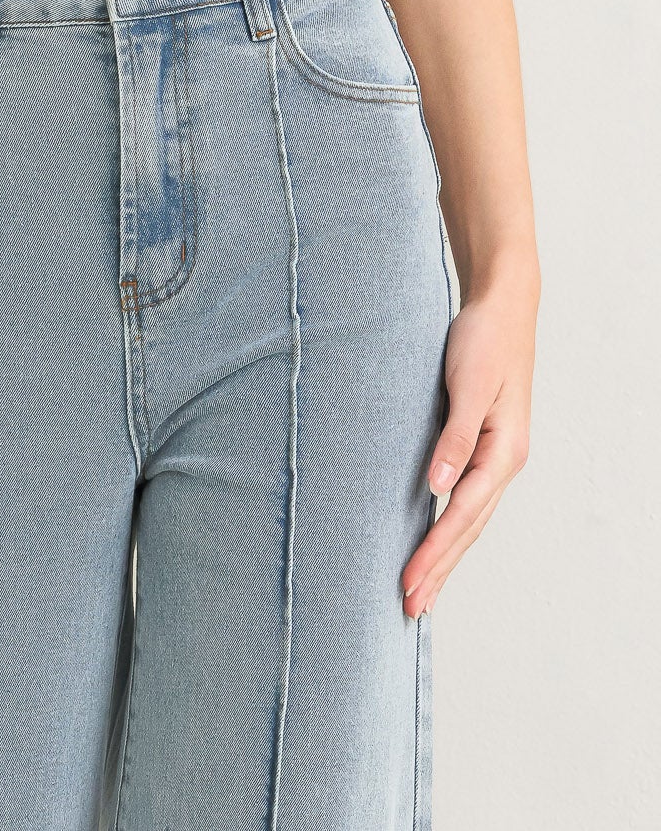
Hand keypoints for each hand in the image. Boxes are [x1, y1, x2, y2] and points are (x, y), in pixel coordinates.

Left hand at [401, 266, 537, 617]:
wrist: (502, 305)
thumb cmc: (484, 339)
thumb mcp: (469, 384)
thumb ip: (456, 437)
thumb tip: (438, 486)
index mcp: (504, 452)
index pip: (463, 515)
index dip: (434, 552)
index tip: (408, 583)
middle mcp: (503, 462)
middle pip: (467, 528)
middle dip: (438, 569)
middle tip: (409, 608)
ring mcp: (495, 456)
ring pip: (467, 519)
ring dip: (444, 556)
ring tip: (421, 592)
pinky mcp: (481, 444)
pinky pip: (464, 499)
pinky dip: (448, 527)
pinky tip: (434, 541)